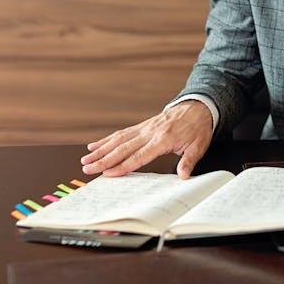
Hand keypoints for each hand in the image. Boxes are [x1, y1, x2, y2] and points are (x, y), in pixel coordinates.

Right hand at [80, 101, 212, 178]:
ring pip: (118, 140)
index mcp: (163, 140)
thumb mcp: (198, 146)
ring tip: (85, 159)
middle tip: (87, 169)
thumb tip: (184, 176)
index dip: (122, 166)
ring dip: (100, 150)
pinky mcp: (142, 126)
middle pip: (123, 148)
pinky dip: (107, 139)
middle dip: (104, 160)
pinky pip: (122, 133)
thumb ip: (189, 161)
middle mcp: (150, 133)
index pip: (139, 156)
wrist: (197, 107)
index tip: (108, 173)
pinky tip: (95, 145)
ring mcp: (144, 128)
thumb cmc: (198, 128)